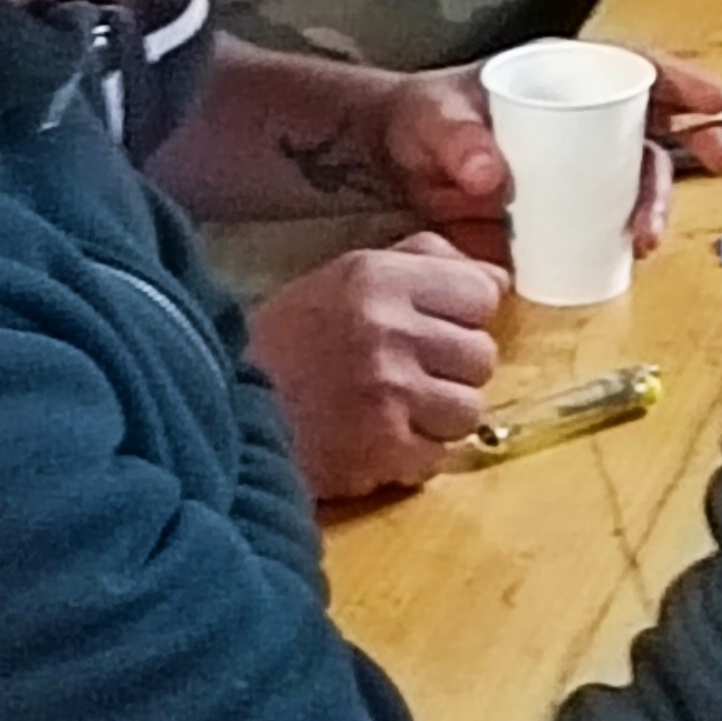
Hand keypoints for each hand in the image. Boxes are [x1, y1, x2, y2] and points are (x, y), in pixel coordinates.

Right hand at [247, 235, 508, 499]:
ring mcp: (390, 391)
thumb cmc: (291, 342)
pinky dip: (414, 457)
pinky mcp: (384, 448)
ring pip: (469, 410)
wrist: (223, 412)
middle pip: (482, 356)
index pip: (482, 294)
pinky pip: (439, 457)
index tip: (434, 329)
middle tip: (408, 376)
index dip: (464, 316)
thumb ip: (424, 263)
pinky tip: (378, 442)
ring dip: (438, 418)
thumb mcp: (346, 277)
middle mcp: (389, 329)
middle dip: (452, 371)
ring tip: (394, 411)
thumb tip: (499, 278)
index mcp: (379, 278)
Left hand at [384, 54, 721, 248]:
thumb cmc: (419, 121)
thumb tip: (493, 178)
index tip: (712, 99)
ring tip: (644, 238)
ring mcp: (577, 168)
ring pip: (638, 181)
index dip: (680, 79)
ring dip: (655, 207)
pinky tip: (628, 257)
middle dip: (696, 143)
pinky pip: (607, 223)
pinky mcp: (564, 210)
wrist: (390, 166)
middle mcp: (583, 121)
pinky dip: (624, 239)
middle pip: (654, 127)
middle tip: (720, 162)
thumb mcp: (433, 118)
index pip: (633, 69)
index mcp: (562, 79)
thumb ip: (458, 142)